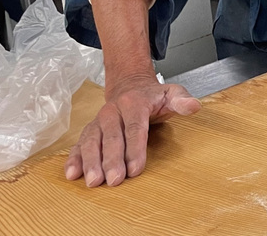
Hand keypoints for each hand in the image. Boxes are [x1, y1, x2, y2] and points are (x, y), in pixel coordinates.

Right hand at [65, 72, 200, 186]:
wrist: (129, 86)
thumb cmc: (153, 96)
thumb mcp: (172, 93)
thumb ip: (182, 101)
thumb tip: (194, 106)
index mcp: (134, 103)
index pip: (134, 128)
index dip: (135, 149)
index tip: (135, 169)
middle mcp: (112, 111)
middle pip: (112, 138)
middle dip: (112, 160)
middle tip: (114, 180)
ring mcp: (98, 121)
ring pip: (92, 142)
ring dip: (91, 162)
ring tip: (93, 181)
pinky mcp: (89, 130)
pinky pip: (79, 144)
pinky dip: (74, 159)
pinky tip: (72, 174)